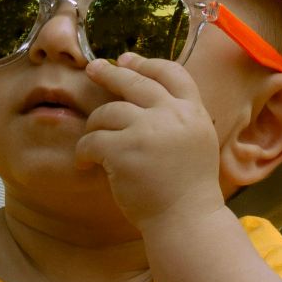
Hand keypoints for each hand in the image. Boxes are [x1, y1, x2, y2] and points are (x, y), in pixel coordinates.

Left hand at [76, 52, 225, 228]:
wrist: (186, 221)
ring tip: (93, 142)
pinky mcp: (124, 149)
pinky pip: (92, 139)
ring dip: (95, 125)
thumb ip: (177, 118)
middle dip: (110, 73)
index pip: (172, 72)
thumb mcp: (196, 142)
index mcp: (193, 112)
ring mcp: (147, 130)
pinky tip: (86, 164)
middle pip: (135, 82)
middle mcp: (172, 115)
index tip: (128, 60)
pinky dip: (84, 152)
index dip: (147, 63)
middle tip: (93, 70)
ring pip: (108, 112)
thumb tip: (147, 95)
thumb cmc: (187, 190)